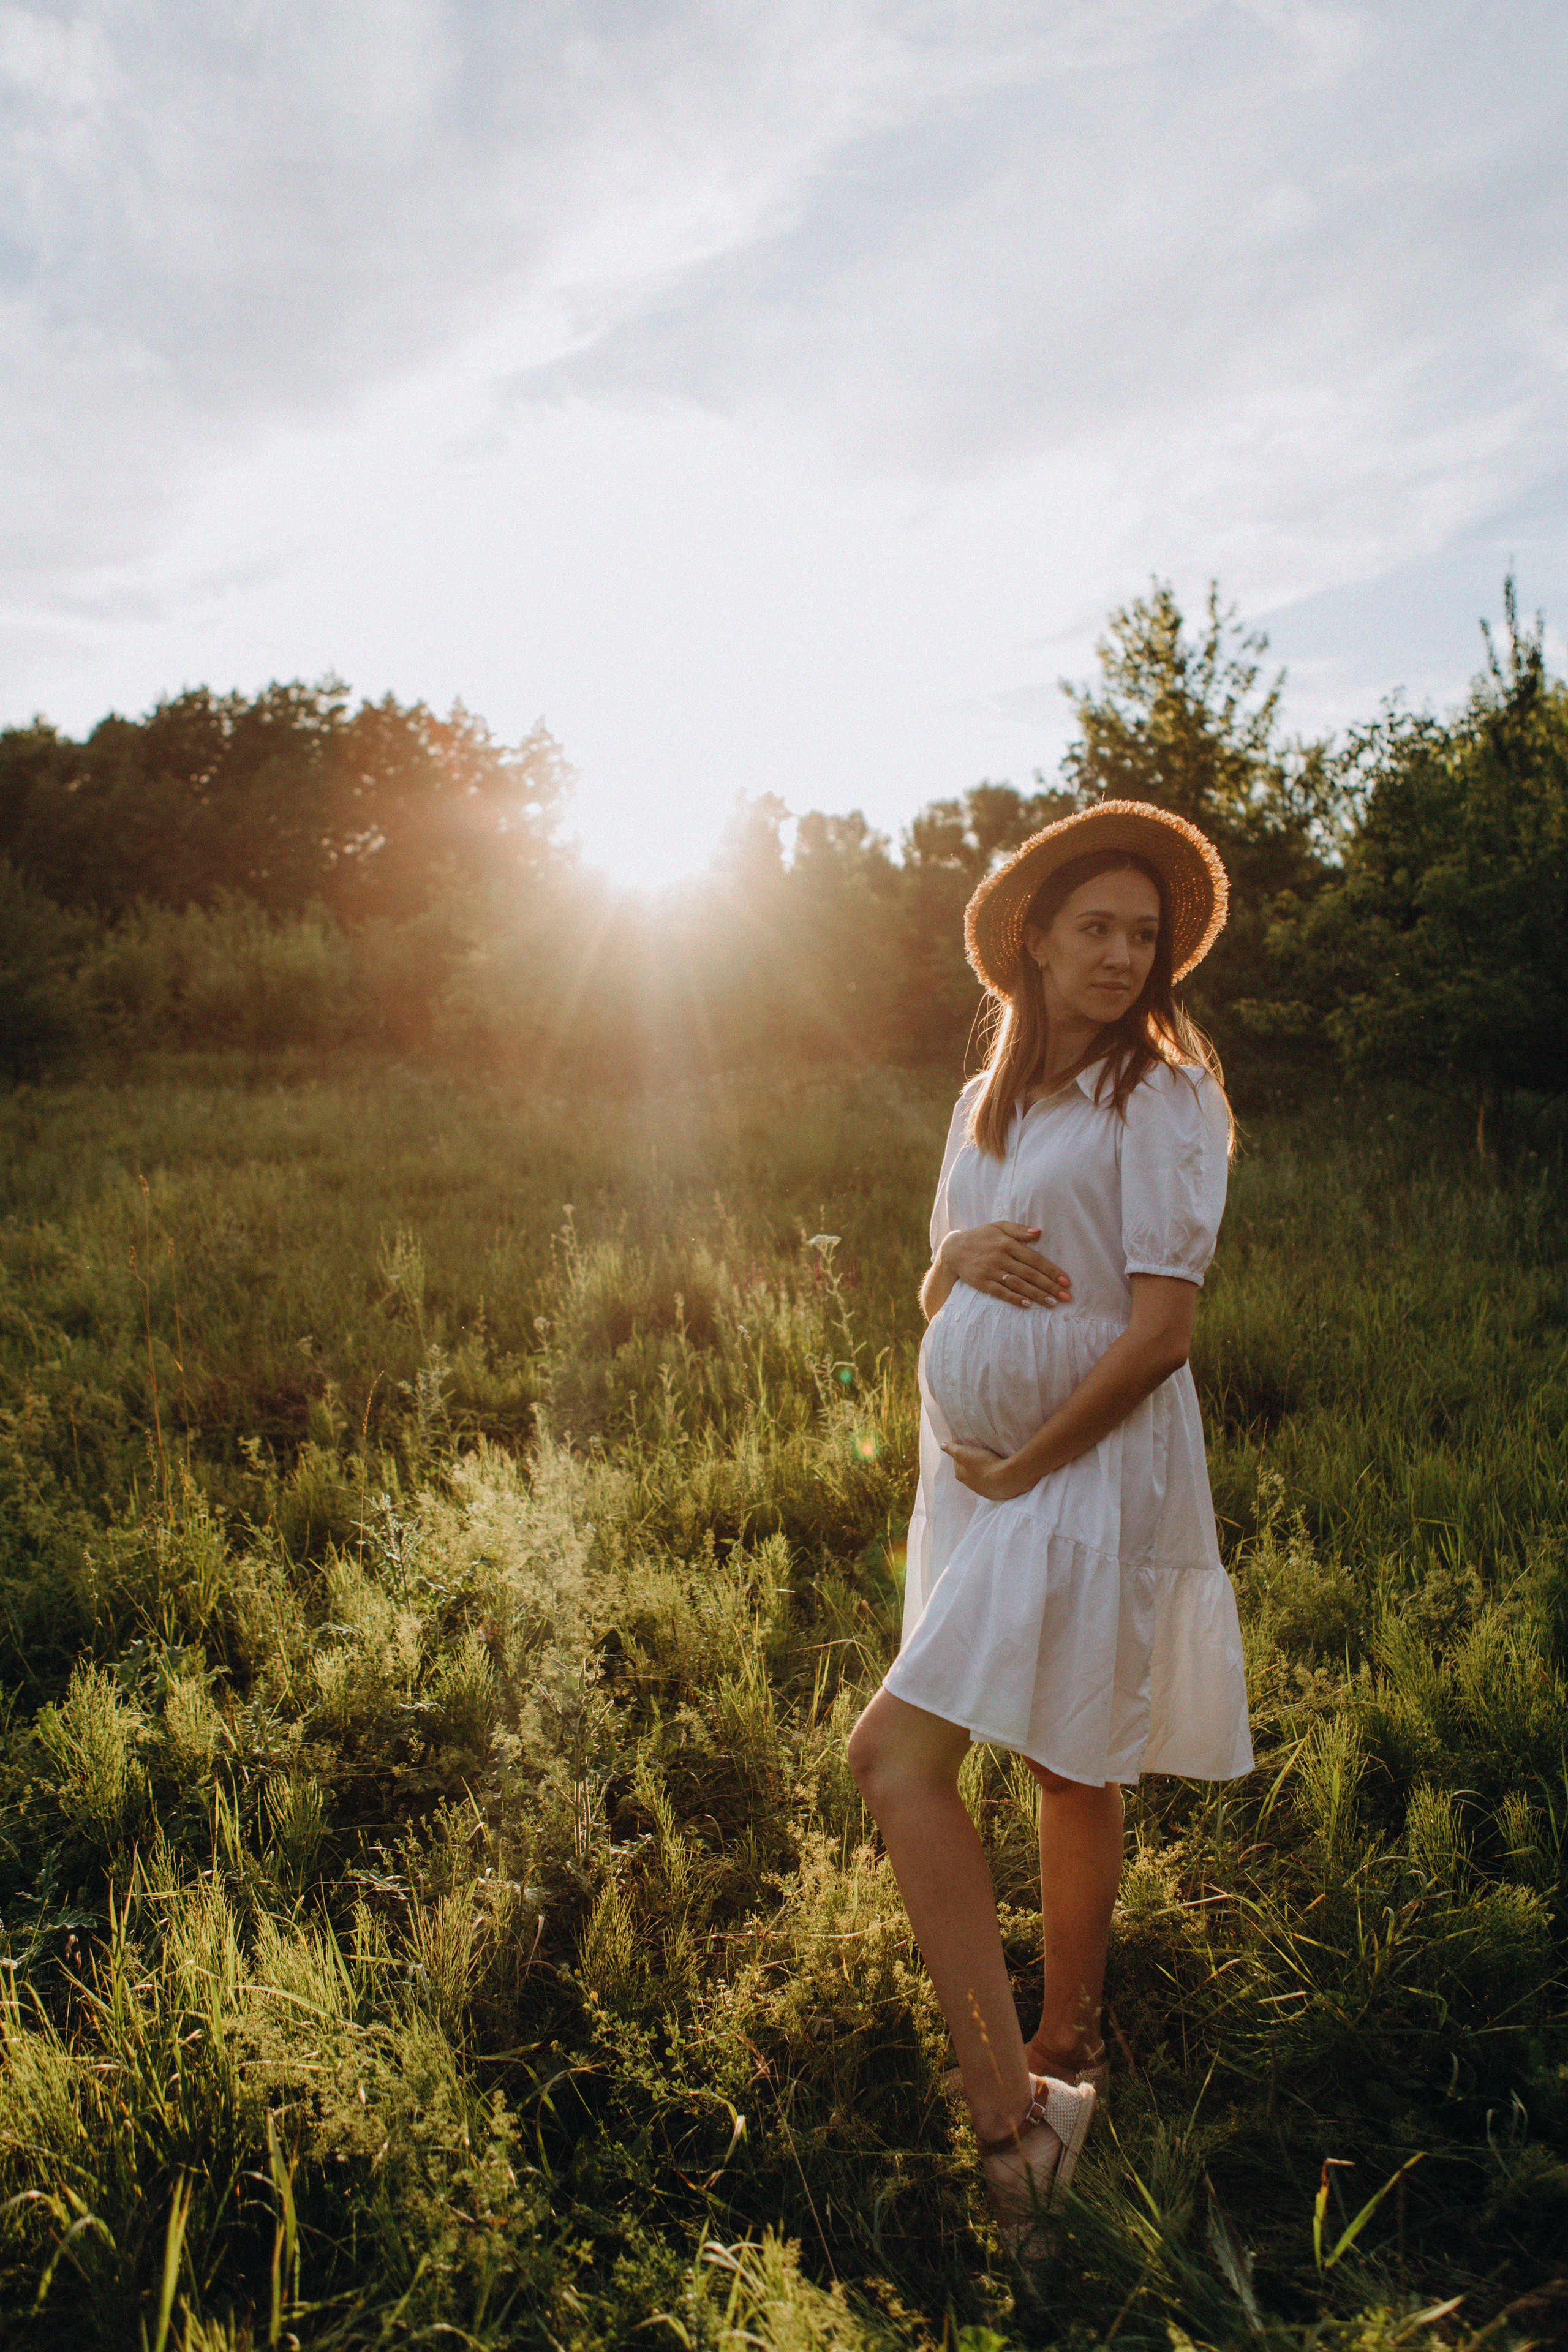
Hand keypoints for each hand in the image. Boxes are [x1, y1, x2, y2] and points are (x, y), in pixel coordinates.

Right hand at [938, 1221, 1070, 1307]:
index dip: (1051, 1270)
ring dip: (1036, 1295)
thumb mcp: (998, 1226)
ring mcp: (990, 1271)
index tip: (1066, 1280)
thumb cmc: (981, 1236)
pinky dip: (1014, 1299)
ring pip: (1018, 1285)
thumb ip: (1019, 1229)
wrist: (954, 1250)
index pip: (1034, 1259)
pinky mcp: (982, 1283)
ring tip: (1052, 1303)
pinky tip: (1028, 1305)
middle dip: (1049, 1286)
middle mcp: (1000, 1257)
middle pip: (1029, 1274)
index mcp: (1007, 1243)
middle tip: (1065, 1296)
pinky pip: (1001, 1293)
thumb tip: (1039, 1232)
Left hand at [941, 1440, 1019, 1500]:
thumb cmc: (983, 1464)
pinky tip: (998, 1470)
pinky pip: (991, 1481)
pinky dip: (992, 1475)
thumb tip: (942, 1445)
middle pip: (968, 1469)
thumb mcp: (964, 1453)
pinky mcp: (995, 1492)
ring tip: (990, 1459)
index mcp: (960, 1475)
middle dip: (971, 1461)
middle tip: (980, 1451)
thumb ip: (952, 1448)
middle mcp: (969, 1484)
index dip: (961, 1450)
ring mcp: (983, 1490)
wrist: (1005, 1479)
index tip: (968, 1444)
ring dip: (983, 1469)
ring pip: (980, 1476)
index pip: (957, 1460)